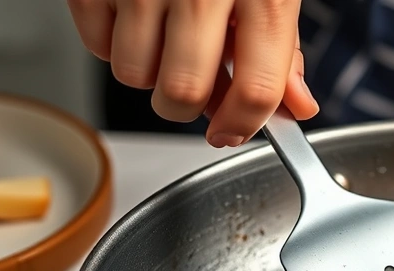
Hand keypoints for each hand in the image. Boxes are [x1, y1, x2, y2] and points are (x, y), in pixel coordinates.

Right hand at [66, 0, 318, 147]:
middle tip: (193, 88)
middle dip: (186, 107)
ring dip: (148, 74)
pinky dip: (113, 43)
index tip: (232, 131)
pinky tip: (136, 14)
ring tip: (164, 37)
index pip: (257, 89)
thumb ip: (283, 48)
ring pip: (134, 75)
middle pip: (183, 92)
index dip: (244, 125)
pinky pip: (96, 44)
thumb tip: (297, 106)